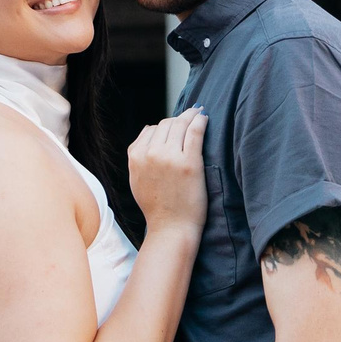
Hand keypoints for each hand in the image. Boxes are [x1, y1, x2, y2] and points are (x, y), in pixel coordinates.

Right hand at [126, 108, 206, 235]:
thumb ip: (138, 155)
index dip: (165, 127)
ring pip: (179, 124)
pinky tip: (204, 118)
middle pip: (166, 124)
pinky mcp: (189, 162)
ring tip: (198, 113)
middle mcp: (150, 154)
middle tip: (191, 115)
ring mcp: (170, 157)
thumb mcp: (136, 179)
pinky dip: (200, 121)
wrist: (171, 228)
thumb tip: (148, 130)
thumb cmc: (157, 207)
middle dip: (178, 119)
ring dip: (190, 115)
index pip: (151, 129)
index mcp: (136, 157)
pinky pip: (194, 132)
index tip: (176, 127)